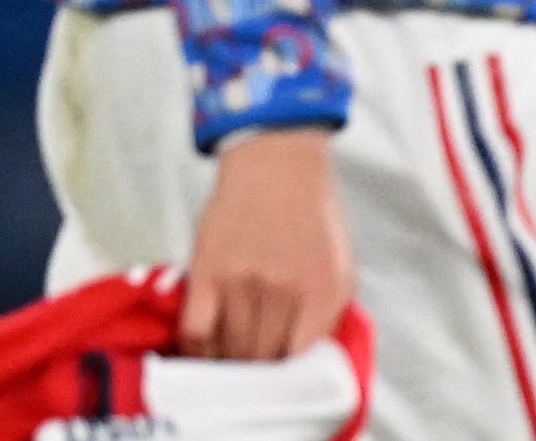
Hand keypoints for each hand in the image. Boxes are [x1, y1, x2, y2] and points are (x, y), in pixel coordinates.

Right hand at [181, 127, 353, 359]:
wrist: (278, 162)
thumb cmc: (312, 215)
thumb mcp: (339, 262)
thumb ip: (329, 313)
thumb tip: (307, 357)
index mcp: (322, 289)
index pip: (299, 358)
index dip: (286, 373)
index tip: (279, 373)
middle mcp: (283, 289)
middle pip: (261, 359)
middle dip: (257, 369)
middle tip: (251, 366)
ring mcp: (242, 281)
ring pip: (229, 350)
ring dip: (228, 360)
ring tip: (229, 357)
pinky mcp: (206, 270)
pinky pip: (196, 332)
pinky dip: (198, 348)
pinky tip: (204, 346)